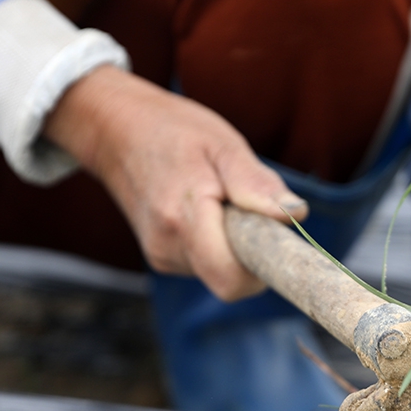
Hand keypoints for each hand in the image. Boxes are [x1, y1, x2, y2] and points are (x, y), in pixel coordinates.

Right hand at [43, 66, 307, 301]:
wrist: (115, 131)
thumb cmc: (174, 131)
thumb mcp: (222, 144)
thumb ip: (256, 184)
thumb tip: (295, 215)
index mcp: (185, 217)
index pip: (231, 279)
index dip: (263, 270)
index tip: (275, 241)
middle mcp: (168, 246)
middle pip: (229, 279)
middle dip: (252, 254)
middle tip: (251, 209)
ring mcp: (162, 255)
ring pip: (218, 272)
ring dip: (234, 246)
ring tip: (221, 201)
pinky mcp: (162, 257)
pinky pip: (205, 264)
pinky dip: (217, 244)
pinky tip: (207, 211)